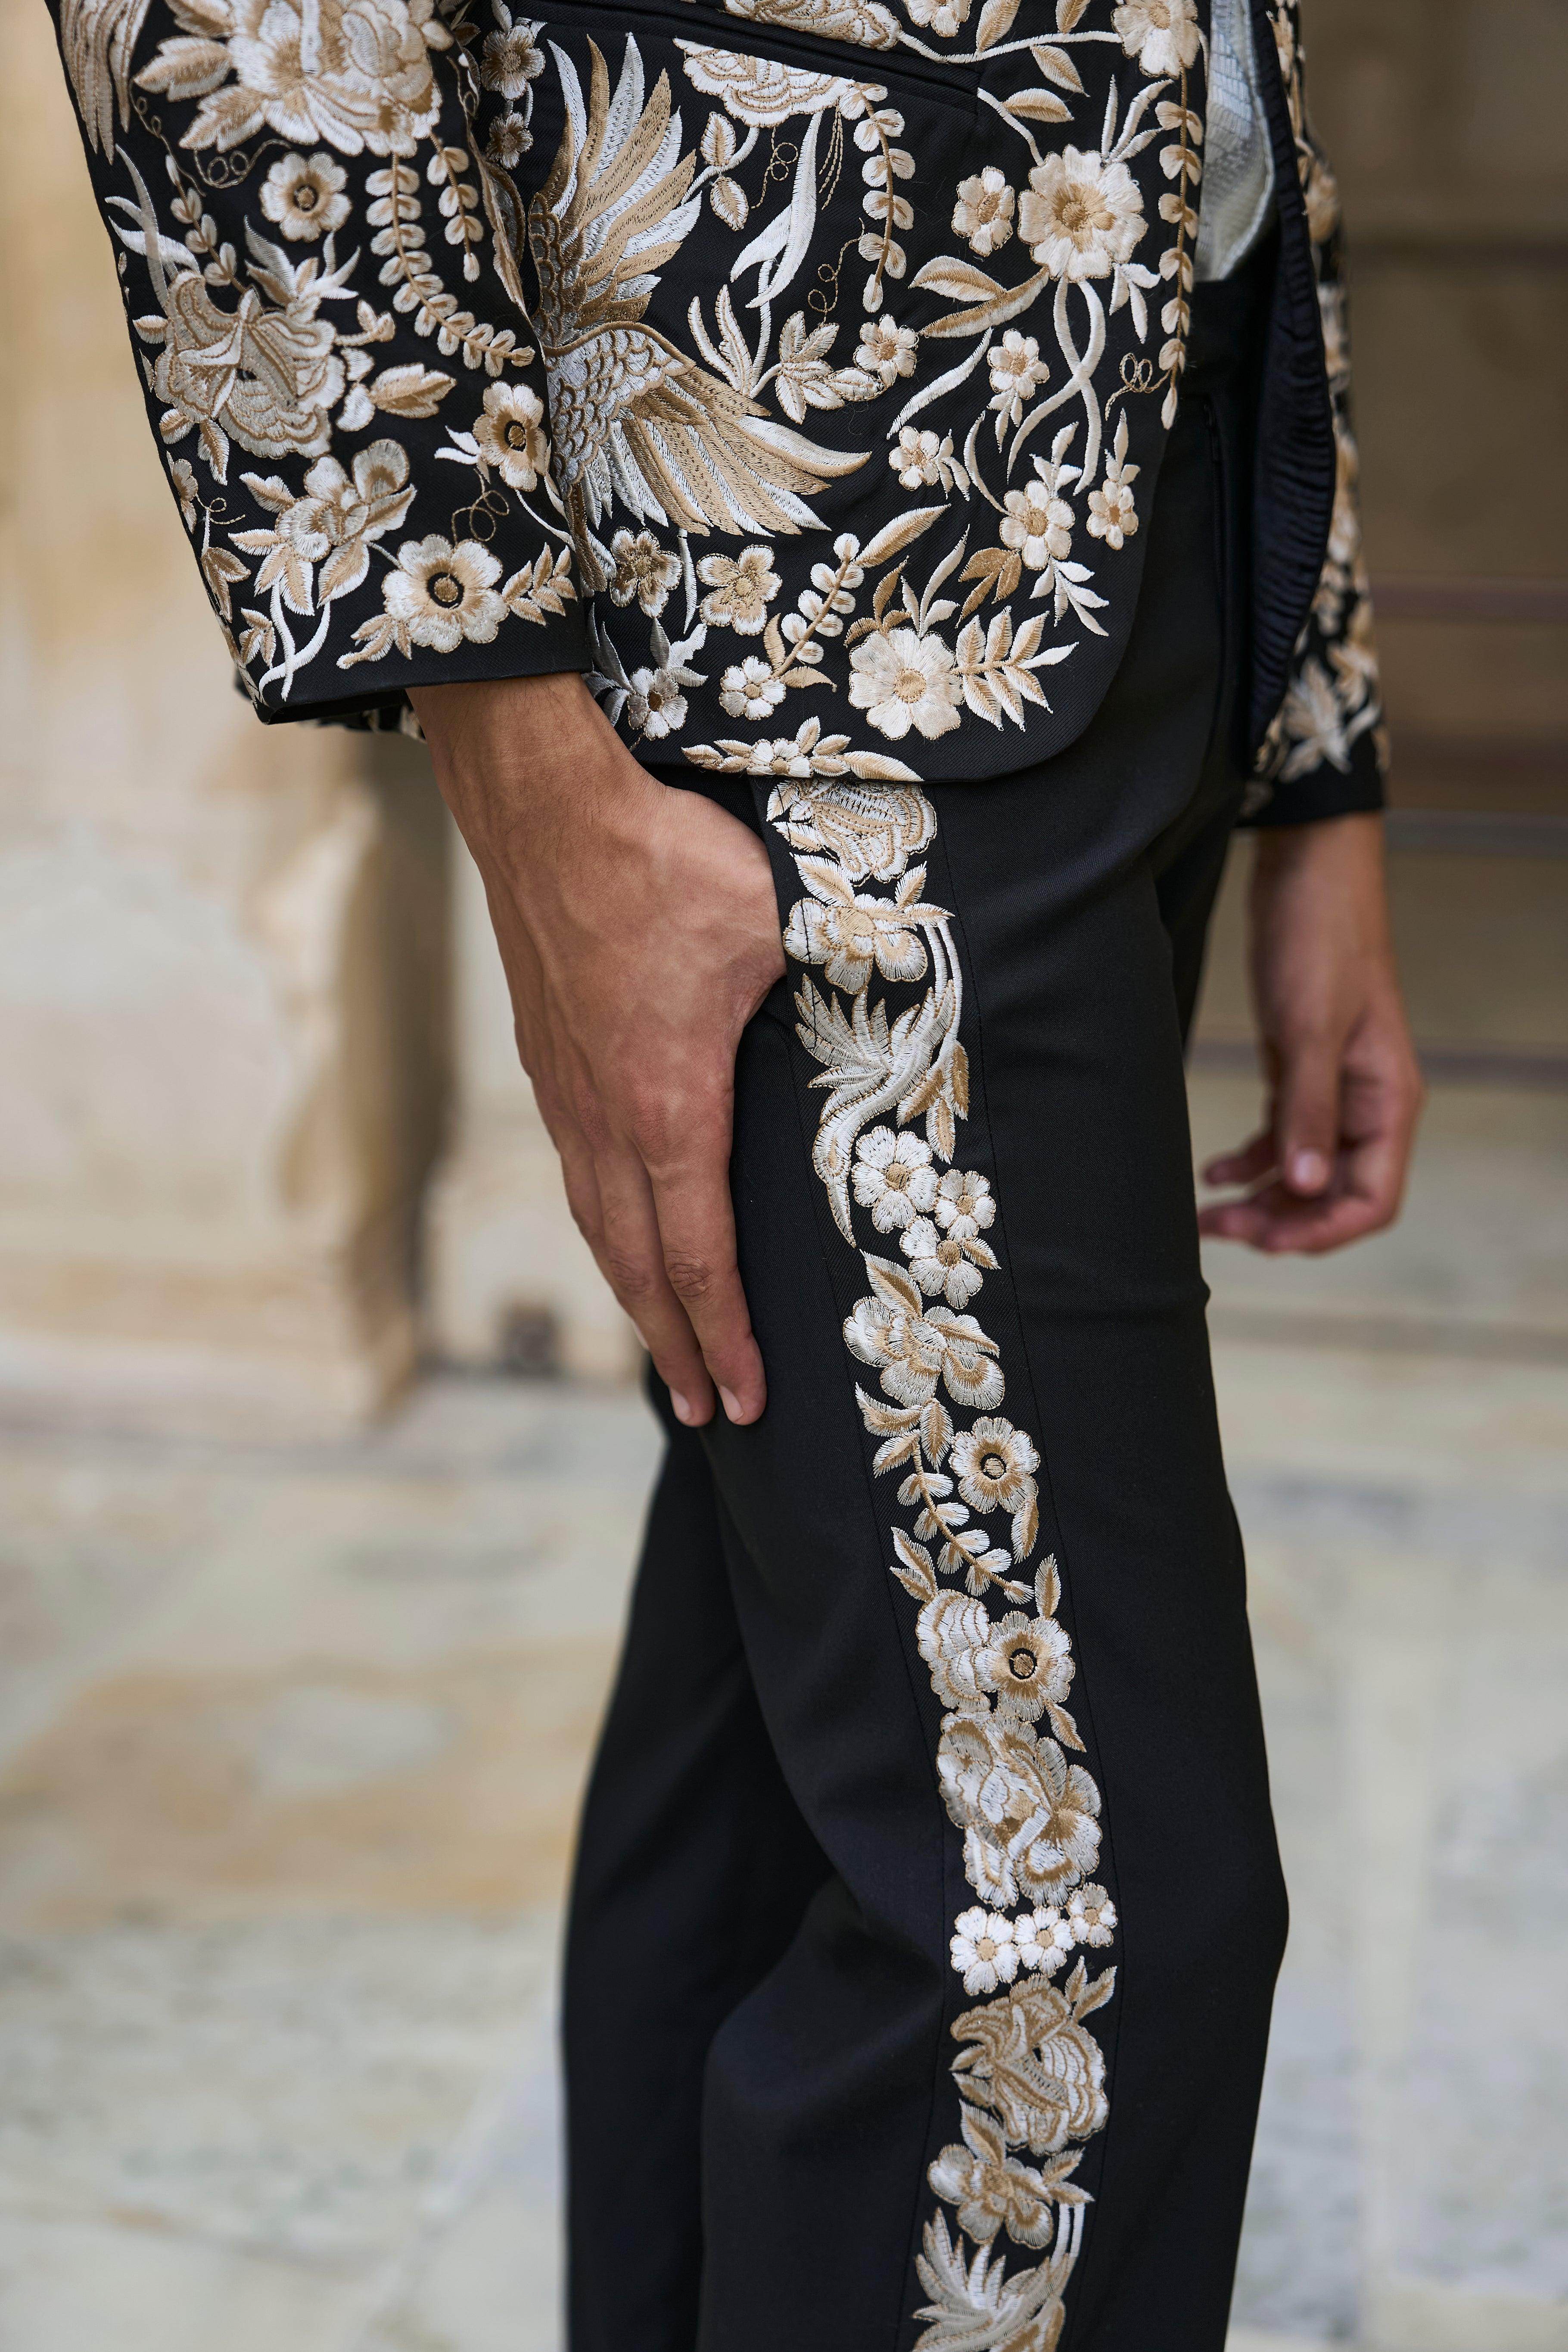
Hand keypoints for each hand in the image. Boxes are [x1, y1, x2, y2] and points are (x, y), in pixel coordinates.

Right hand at [412, 671, 784, 1426]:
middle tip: (702, 1412)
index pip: (697, 1252)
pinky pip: (577, 1173)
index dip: (723, 1334)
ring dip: (632, 1296)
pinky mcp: (548, 1060)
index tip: (744, 1398)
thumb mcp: (779, 918)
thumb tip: (926, 974)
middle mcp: (605, 1116)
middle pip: (636, 1264)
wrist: (544, 806)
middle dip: (673, 1346)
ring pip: (597, 1224)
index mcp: (668, 1104)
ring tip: (660, 1349)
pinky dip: (606, 1229)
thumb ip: (846, 965)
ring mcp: (566, 1091)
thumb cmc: (666, 859)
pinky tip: (622, 1235)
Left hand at [1198, 812, 1423, 1253]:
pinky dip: (1251, 1160)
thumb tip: (1308, 1186)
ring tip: (1209, 1211)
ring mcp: (1335, 1089)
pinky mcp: (1301, 1069)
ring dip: (1262, 1198)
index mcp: (1387, 1102)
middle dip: (1283, 1222)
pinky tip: (1214, 1171)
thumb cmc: (1318, 939)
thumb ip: (1308, 1110)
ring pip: (1305, 1172)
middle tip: (1222, 1229)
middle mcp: (1367, 1104)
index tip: (1264, 1240)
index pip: (1372, 1200)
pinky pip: (1283, 1136)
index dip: (1322, 1232)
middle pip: (1335, 1195)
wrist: (1305, 871)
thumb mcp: (1309, 1028)